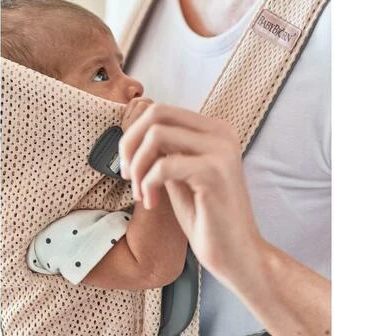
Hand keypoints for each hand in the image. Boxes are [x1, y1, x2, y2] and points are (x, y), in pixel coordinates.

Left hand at [118, 103, 262, 284]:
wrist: (237, 254)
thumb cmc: (206, 217)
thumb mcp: (180, 173)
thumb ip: (165, 150)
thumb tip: (134, 133)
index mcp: (214, 129)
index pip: (161, 111)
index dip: (134, 134)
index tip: (129, 166)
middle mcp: (221, 132)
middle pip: (157, 113)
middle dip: (130, 143)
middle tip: (128, 175)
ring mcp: (220, 149)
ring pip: (156, 134)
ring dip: (139, 166)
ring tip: (141, 193)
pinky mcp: (214, 171)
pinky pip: (163, 165)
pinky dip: (148, 184)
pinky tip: (152, 204)